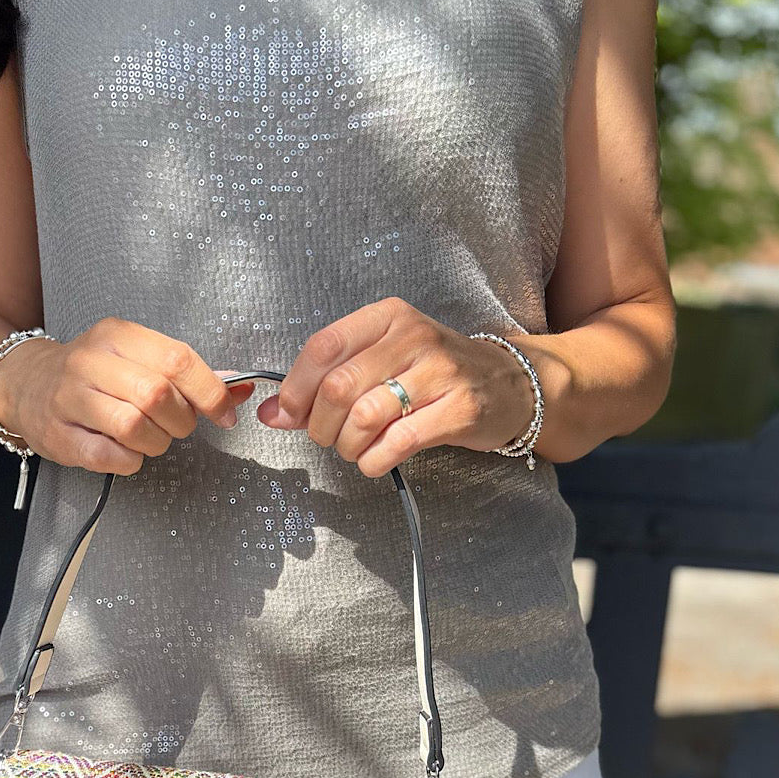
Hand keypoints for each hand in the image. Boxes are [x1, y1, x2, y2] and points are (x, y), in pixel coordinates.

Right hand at [0, 317, 256, 474]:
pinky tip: (125, 452)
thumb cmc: (93, 375)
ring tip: (150, 440)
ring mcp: (70, 399)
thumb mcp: (136, 358)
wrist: (25, 384)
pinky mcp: (59, 436)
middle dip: (180, 421)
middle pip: (158, 395)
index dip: (209, 393)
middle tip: (176, 428)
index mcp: (117, 336)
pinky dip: (129, 460)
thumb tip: (241, 390)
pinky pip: (110, 456)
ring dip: (156, 443)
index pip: (177, 360)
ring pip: (134, 427)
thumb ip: (186, 374)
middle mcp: (91, 362)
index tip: (223, 415)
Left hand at [256, 297, 536, 476]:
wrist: (509, 385)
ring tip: (354, 448)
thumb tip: (269, 414)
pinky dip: (373, 461)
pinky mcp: (460, 410)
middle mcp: (414, 338)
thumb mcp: (381, 362)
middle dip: (320, 425)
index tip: (289, 414)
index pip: (323, 347)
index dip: (296, 388)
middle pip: (338, 387)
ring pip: (365, 417)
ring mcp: (440, 373)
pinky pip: (397, 443)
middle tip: (327, 438)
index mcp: (388, 317)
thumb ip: (325, 384)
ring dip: (347, 446)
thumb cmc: (432, 374)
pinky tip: (374, 460)